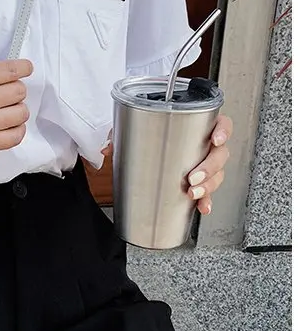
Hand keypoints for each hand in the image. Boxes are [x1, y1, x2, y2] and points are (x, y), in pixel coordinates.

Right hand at [0, 59, 32, 153]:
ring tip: (5, 109)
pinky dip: (17, 129)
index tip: (25, 69)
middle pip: (19, 91)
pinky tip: (7, 124)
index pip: (11, 70)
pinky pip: (15, 137)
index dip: (24, 68)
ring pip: (21, 113)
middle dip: (15, 89)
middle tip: (4, 92)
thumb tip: (10, 73)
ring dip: (17, 109)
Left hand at [100, 115, 232, 215]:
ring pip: (217, 175)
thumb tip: (107, 148)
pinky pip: (208, 192)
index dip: (223, 131)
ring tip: (192, 193)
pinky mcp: (199, 182)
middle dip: (209, 168)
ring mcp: (204, 164)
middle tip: (192, 177)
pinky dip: (206, 201)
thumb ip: (119, 135)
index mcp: (196, 125)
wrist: (145, 148)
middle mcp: (204, 145)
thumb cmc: (148, 134)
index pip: (220, 123)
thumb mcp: (132, 130)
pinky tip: (202, 207)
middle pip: (220, 155)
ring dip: (208, 186)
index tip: (215, 140)